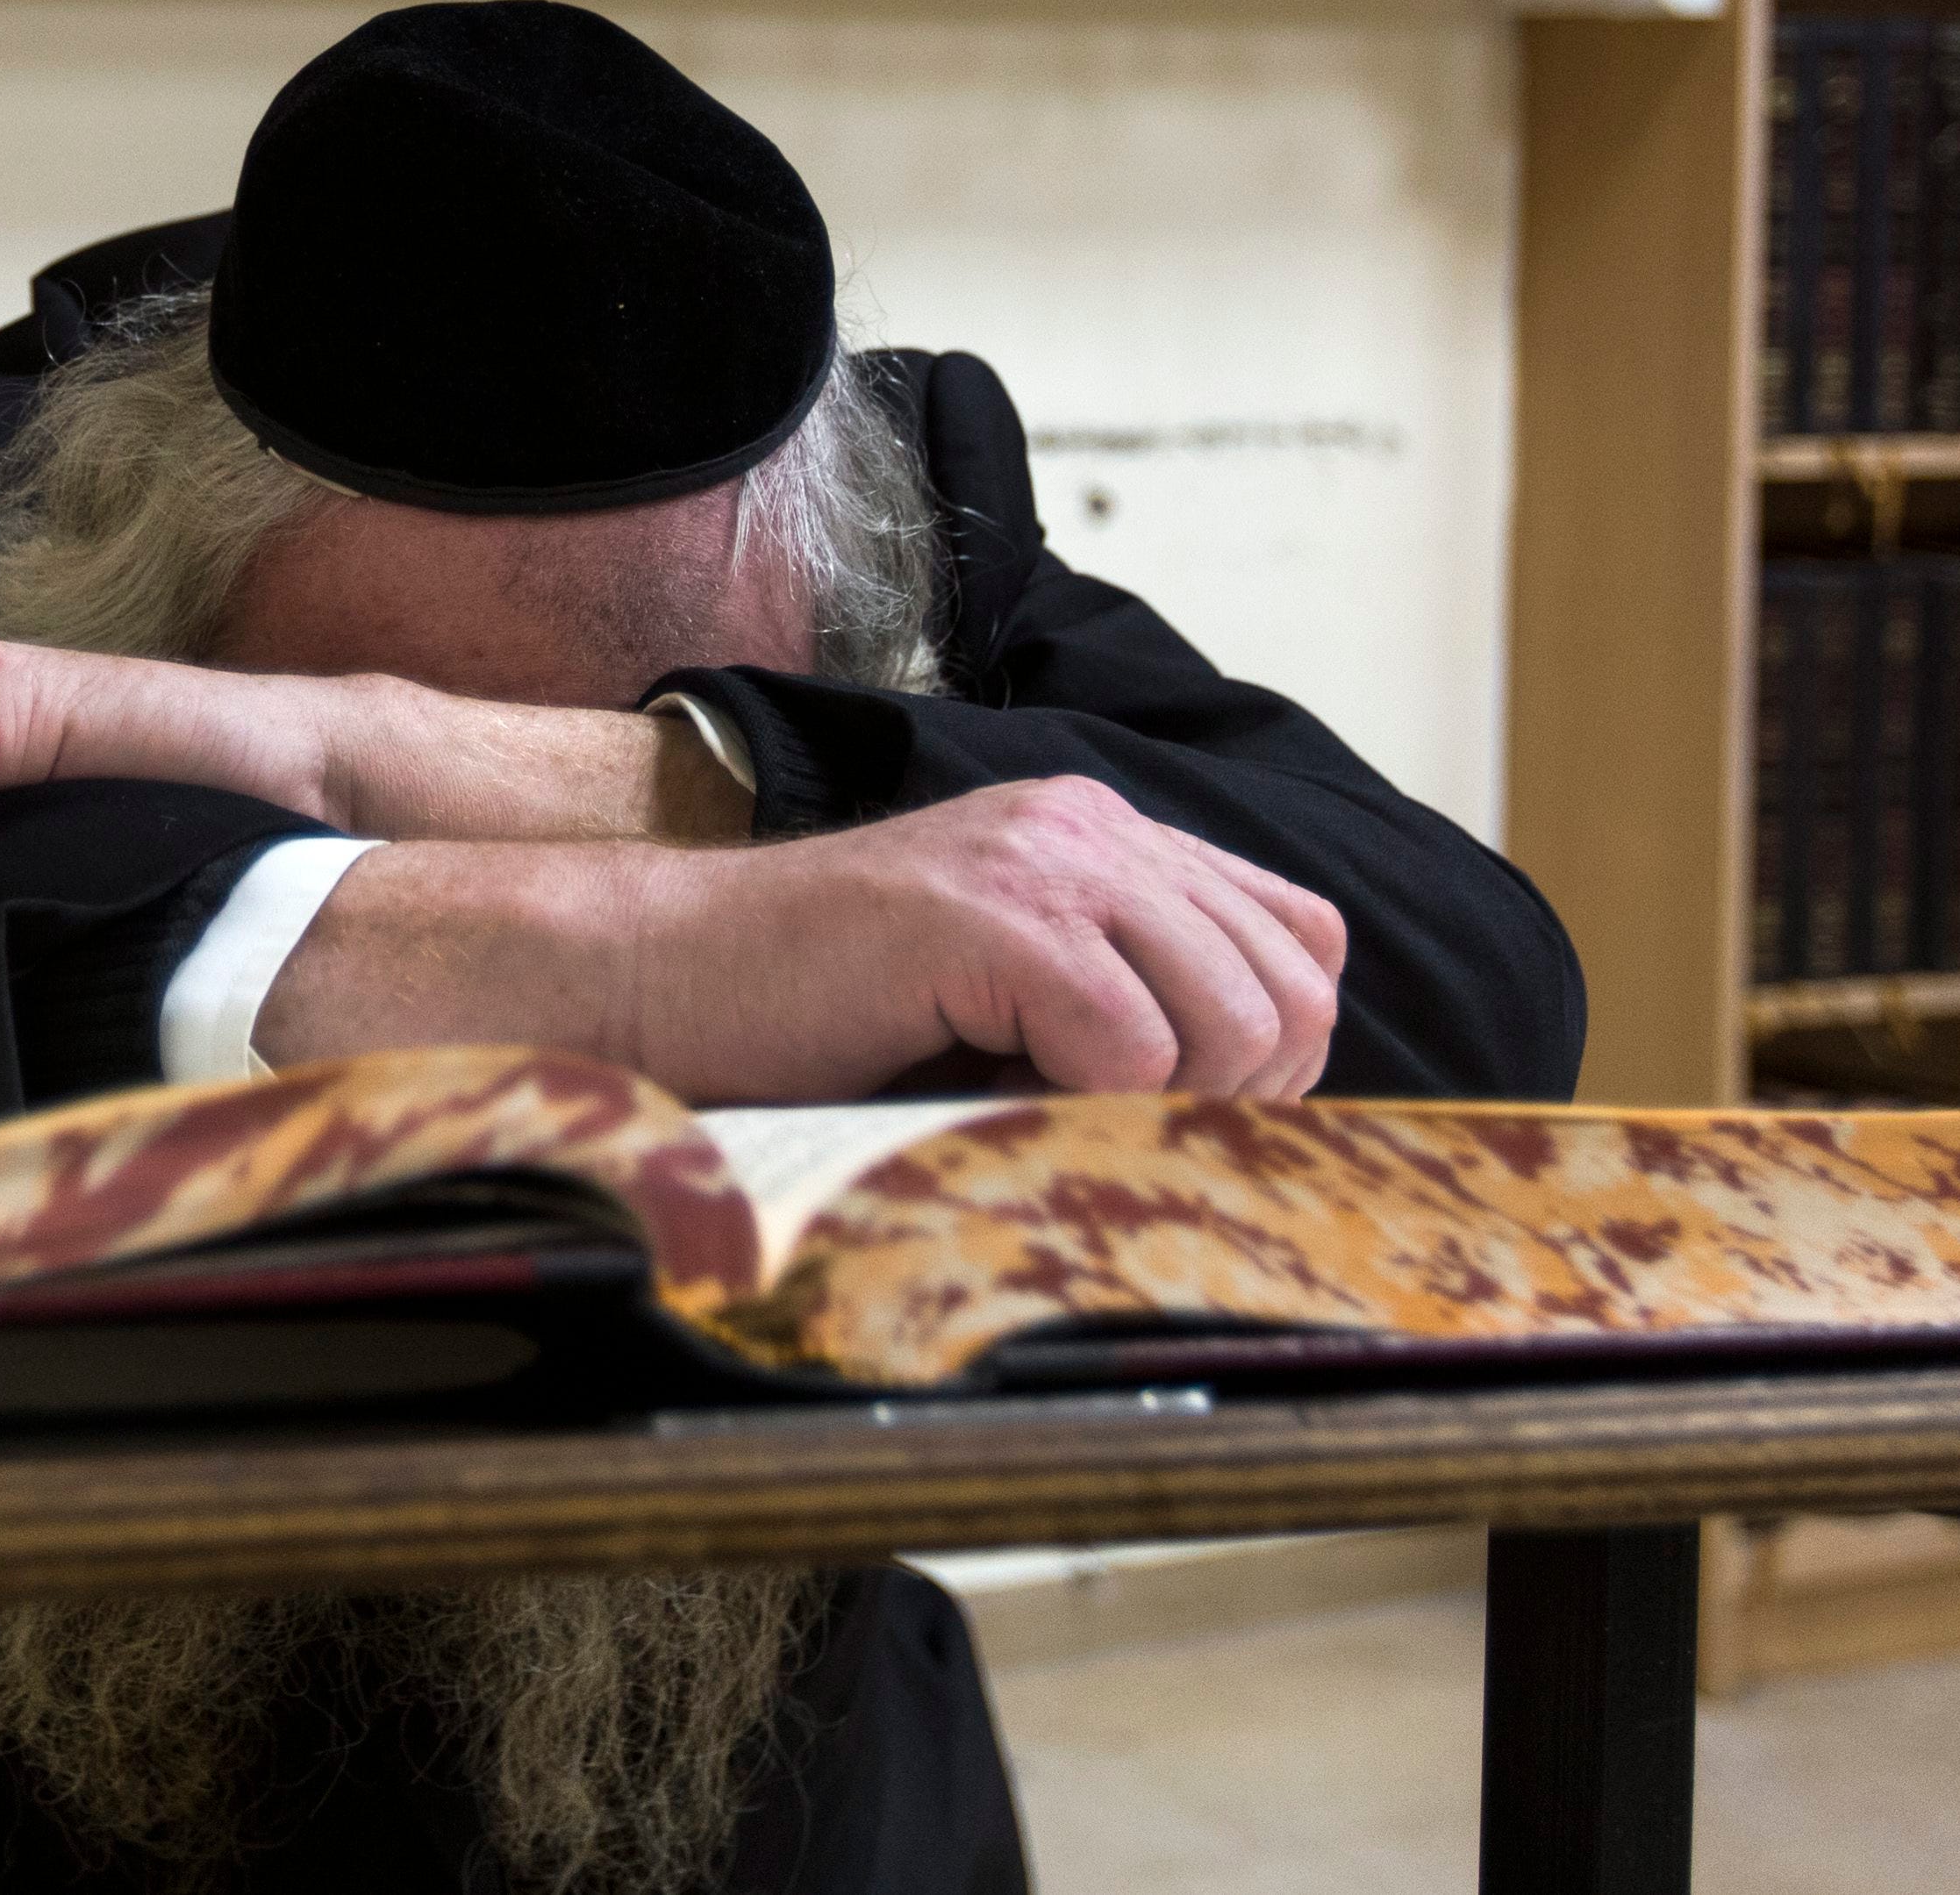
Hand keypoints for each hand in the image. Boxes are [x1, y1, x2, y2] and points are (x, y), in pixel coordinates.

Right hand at [256, 776, 1344, 1104]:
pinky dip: (1081, 1110)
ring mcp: (1042, 864)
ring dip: (1158, 1108)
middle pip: (1292, 992)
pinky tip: (990, 1098)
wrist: (658, 977)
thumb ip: (1118, 998)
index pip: (1301, 938)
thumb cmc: (814, 1014)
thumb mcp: (1002, 992)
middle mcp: (1088, 828)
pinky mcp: (990, 919)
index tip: (1179, 1111)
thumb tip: (1255, 1100)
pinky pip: (1130, 1050)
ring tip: (1044, 1114)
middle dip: (1233, 1099)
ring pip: (1233, 1024)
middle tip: (1112, 1132)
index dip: (1276, 1052)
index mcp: (1101, 835)